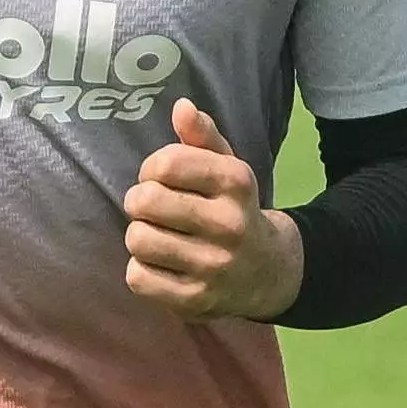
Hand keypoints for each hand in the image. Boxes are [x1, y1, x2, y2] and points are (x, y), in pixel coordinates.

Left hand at [121, 99, 303, 321]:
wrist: (268, 272)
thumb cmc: (233, 209)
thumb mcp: (227, 168)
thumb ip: (202, 135)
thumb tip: (181, 107)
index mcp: (236, 182)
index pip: (165, 163)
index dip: (151, 168)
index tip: (159, 178)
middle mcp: (228, 224)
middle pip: (145, 201)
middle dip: (139, 201)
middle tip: (151, 209)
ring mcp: (213, 266)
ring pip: (138, 240)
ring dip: (139, 236)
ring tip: (156, 237)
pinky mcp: (196, 300)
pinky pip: (139, 278)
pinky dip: (140, 271)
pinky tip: (160, 266)